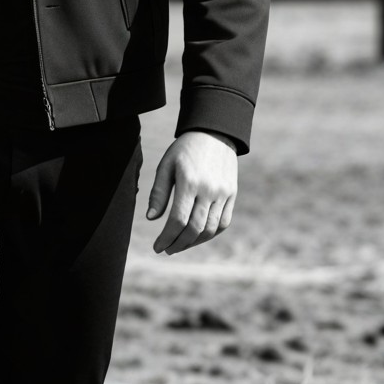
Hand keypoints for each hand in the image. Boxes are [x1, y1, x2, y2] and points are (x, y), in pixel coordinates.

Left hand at [146, 130, 238, 254]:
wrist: (214, 134)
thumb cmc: (184, 150)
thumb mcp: (166, 166)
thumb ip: (159, 193)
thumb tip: (151, 218)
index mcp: (189, 182)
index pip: (178, 220)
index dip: (166, 237)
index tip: (157, 247)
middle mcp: (209, 190)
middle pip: (195, 229)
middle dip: (178, 244)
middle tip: (167, 250)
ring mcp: (223, 193)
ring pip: (210, 229)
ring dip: (194, 242)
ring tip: (179, 245)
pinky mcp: (232, 195)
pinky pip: (223, 223)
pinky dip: (210, 234)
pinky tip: (197, 236)